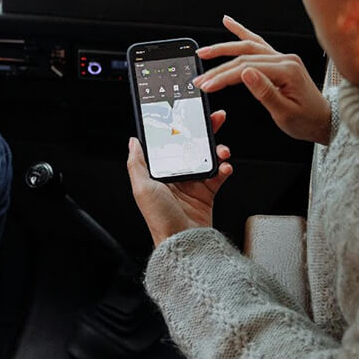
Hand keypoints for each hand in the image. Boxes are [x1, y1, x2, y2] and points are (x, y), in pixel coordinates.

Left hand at [126, 109, 233, 246]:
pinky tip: (225, 167)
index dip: (179, 127)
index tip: (188, 114)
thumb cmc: (160, 220)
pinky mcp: (207, 193)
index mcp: (158, 173)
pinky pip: (219, 175)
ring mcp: (193, 184)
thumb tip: (133, 142)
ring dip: (217, 149)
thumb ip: (137, 163)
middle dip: (205, 131)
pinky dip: (224, 168)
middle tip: (216, 118)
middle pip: (191, 146)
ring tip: (222, 150)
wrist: (183, 244)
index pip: (169, 143)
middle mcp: (176, 176)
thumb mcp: (142, 188)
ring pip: (208, 157)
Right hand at [195, 15, 331, 143]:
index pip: (248, 69)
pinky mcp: (279, 61)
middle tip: (200, 77)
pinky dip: (242, 32)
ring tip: (205, 51)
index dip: (224, 77)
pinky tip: (229, 23)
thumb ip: (265, 91)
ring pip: (248, 47)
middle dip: (219, 67)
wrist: (324, 121)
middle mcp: (285, 59)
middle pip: (244, 57)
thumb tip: (245, 73)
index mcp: (288, 70)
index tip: (207, 85)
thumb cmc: (307, 120)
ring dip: (225, 48)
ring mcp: (282, 58)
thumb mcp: (285, 112)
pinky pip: (258, 43)